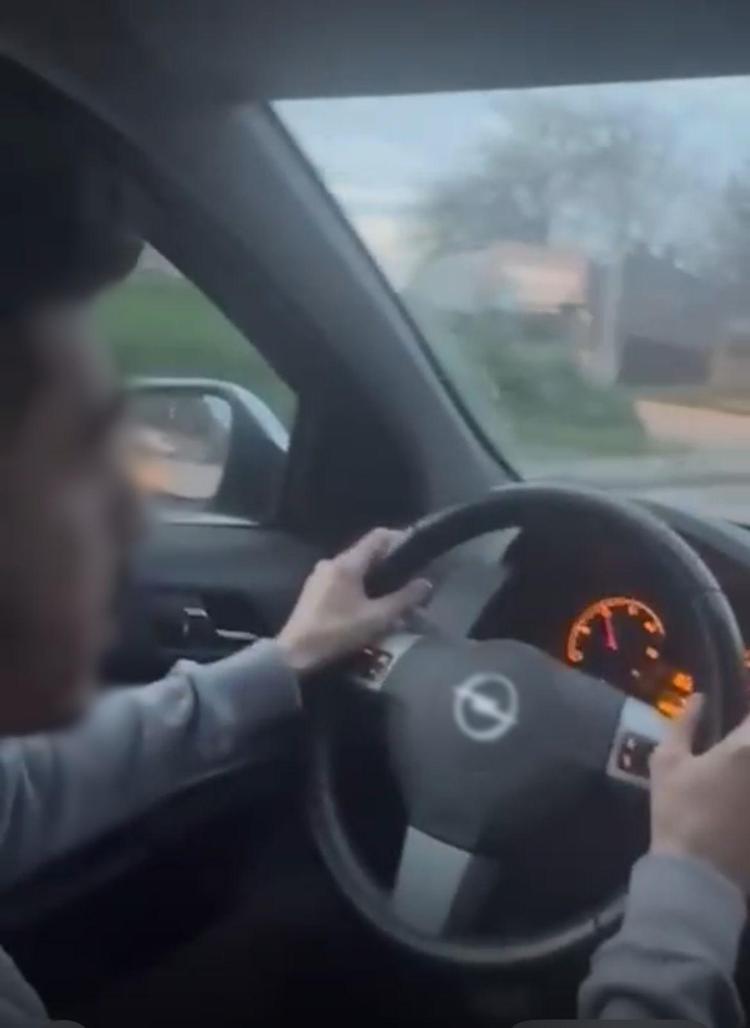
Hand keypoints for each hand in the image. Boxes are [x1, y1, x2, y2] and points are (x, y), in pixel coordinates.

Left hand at [276, 527, 430, 675]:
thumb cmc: (337, 632)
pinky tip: (370, 609)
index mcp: (347, 563)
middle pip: (367, 554)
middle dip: (390, 565)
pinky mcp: (314, 592)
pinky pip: (343, 582)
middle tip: (409, 581)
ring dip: (375, 580)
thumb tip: (426, 583)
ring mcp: (319, 576)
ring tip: (393, 599)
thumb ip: (404, 600)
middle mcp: (332, 563)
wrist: (293, 655)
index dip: (400, 539)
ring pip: (355, 570)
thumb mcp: (376, 618)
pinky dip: (360, 589)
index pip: (377, 537)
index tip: (417, 552)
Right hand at [650, 693, 749, 889]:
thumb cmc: (678, 811)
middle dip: (746, 737)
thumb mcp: (667, 762)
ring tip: (729, 773)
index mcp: (745, 747)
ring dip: (745, 766)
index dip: (747, 704)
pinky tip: (736, 796)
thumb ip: (684, 724)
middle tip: (732, 743)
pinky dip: (748, 792)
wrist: (698, 876)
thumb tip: (698, 699)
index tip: (740, 703)